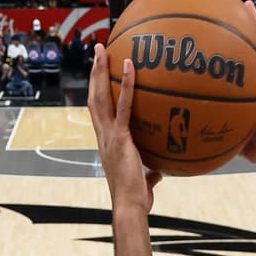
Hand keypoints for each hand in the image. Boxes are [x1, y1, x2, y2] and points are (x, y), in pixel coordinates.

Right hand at [87, 45, 160, 214]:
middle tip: (98, 50)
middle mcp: (103, 134)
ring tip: (104, 49)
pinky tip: (131, 66)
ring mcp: (109, 135)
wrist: (130, 205)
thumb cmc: (136, 197)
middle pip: (94, 96)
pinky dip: (127, 85)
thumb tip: (160, 169)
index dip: (96, 89)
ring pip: (101, 96)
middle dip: (94, 72)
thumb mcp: (144, 178)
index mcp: (106, 141)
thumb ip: (150, 169)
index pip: (98, 109)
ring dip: (101, 70)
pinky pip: (124, 106)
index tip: (99, 72)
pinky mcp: (120, 137)